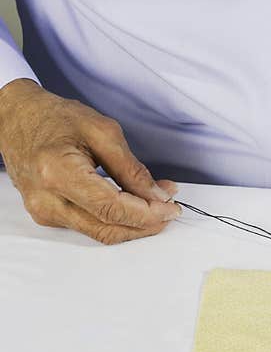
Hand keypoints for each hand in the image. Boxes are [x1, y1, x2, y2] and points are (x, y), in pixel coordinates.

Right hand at [0, 78, 179, 243]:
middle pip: (108, 229)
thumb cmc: (55, 118)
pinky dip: (117, 220)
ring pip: (101, 234)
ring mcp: (44, 211)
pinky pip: (90, 227)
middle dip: (146, 223)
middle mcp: (46, 199)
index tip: (172, 207)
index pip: (111, 208)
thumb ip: (132, 168)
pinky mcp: (48, 216)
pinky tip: (133, 206)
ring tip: (157, 204)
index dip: (147, 214)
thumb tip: (158, 197)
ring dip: (135, 224)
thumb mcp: (102, 131)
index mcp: (57, 173)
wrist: (16, 117)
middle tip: (170, 208)